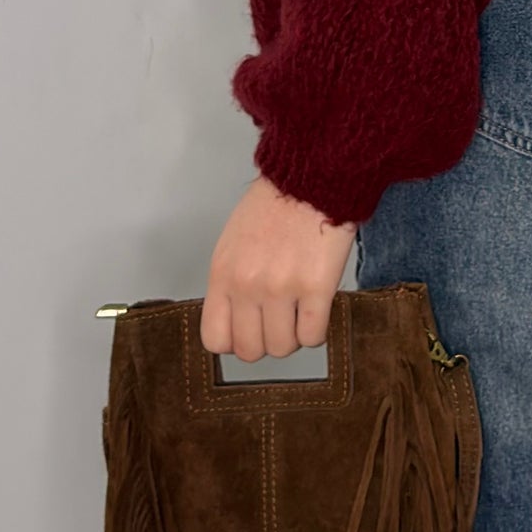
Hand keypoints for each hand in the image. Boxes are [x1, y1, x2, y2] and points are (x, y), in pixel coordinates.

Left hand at [202, 175, 356, 358]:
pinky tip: (316, 309)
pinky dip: (316, 331)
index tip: (249, 331)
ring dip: (293, 336)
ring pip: (283, 347)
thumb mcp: (233, 245)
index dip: (235, 342)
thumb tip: (239, 322)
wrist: (310, 181)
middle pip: (251, 350)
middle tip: (279, 321)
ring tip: (300, 312)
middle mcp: (247, 286)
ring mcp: (281, 289)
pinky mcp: (316, 288)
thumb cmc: (273, 209)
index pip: (216, 339)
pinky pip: (312, 337)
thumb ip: (230, 285)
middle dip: (266, 341)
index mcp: (223, 275)